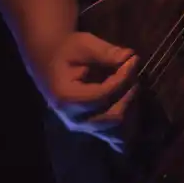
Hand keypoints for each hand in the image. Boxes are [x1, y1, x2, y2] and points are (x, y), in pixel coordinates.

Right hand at [36, 30, 139, 149]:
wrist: (49, 62)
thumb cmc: (66, 51)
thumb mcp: (83, 45)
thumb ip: (105, 52)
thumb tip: (129, 57)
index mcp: (66, 98)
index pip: (103, 95)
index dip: (122, 78)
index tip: (134, 60)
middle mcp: (73, 119)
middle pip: (112, 117)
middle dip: (128, 94)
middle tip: (134, 72)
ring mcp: (82, 127)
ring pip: (117, 132)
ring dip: (131, 109)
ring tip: (132, 85)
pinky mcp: (90, 129)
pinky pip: (114, 138)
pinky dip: (128, 127)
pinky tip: (133, 108)